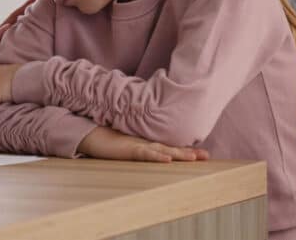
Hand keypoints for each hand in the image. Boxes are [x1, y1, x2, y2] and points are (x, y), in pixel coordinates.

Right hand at [78, 126, 210, 162]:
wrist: (89, 135)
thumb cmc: (106, 140)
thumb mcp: (126, 144)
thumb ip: (139, 147)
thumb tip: (153, 152)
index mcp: (146, 143)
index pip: (169, 146)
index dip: (185, 149)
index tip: (203, 154)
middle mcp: (144, 143)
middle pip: (170, 147)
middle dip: (188, 152)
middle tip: (206, 156)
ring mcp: (137, 145)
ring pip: (161, 150)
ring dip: (178, 154)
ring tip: (193, 158)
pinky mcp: (128, 149)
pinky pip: (144, 153)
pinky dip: (156, 156)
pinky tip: (166, 160)